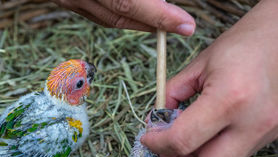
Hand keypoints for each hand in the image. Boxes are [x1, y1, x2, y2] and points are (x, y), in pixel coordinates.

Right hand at [50, 0, 194, 34]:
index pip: (129, 1)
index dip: (160, 15)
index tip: (186, 26)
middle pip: (121, 14)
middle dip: (154, 23)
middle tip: (181, 25)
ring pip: (109, 18)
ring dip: (139, 23)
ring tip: (163, 21)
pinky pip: (98, 14)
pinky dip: (121, 17)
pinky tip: (137, 16)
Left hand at [141, 0, 277, 156]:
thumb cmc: (243, 43)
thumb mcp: (199, 64)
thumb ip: (171, 95)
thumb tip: (156, 120)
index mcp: (230, 99)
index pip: (182, 141)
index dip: (157, 143)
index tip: (147, 137)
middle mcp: (253, 124)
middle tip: (164, 148)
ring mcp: (266, 134)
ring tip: (182, 138)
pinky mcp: (271, 136)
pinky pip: (233, 156)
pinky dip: (212, 151)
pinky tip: (205, 132)